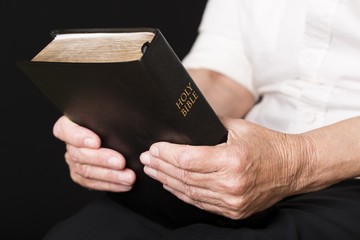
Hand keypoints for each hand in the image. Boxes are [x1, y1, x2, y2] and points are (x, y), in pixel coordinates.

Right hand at [53, 116, 135, 191]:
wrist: (116, 137)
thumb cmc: (114, 121)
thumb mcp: (111, 114)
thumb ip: (112, 113)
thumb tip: (128, 113)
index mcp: (71, 125)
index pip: (65, 129)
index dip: (78, 136)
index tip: (96, 142)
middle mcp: (69, 144)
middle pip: (79, 153)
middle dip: (102, 159)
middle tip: (121, 162)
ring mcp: (74, 161)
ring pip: (86, 170)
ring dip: (110, 175)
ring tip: (128, 176)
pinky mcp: (80, 176)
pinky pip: (93, 183)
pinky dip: (110, 184)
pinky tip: (124, 184)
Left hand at [140, 118, 309, 218]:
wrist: (293, 168)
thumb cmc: (267, 144)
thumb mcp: (239, 127)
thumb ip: (210, 124)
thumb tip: (185, 123)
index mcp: (232, 160)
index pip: (188, 159)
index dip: (167, 154)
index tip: (154, 148)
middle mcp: (231, 184)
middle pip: (184, 176)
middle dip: (161, 167)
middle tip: (146, 160)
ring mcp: (232, 201)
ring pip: (189, 192)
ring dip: (167, 181)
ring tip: (153, 171)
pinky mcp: (233, 210)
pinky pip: (200, 203)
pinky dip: (183, 194)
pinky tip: (171, 185)